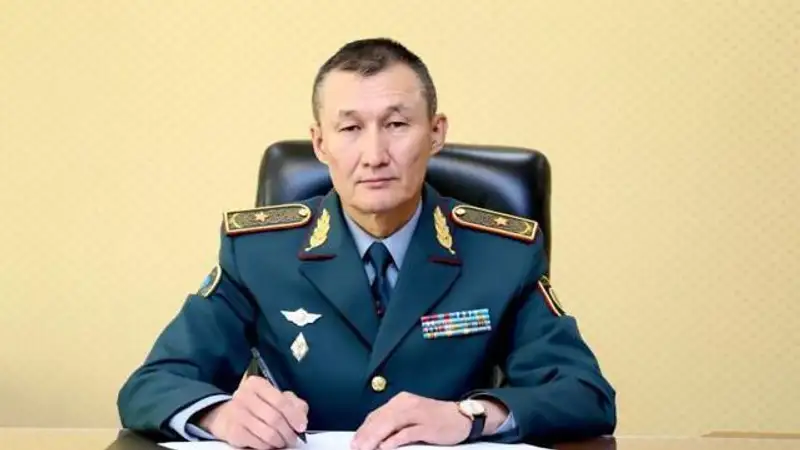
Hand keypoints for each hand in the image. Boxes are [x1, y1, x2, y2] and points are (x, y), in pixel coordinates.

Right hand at [195, 376, 307, 449]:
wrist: (226, 415)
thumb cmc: (257, 406)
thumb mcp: (276, 399)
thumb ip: (293, 404)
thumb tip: (301, 419)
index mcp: (258, 384)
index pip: (281, 401)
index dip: (294, 416)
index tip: (301, 427)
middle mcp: (245, 395)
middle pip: (275, 418)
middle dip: (288, 432)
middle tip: (293, 439)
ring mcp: (237, 413)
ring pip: (267, 433)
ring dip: (279, 441)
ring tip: (282, 442)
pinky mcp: (233, 430)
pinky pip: (257, 443)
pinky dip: (267, 446)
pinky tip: (269, 444)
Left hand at [350, 392, 470, 449]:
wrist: (462, 417)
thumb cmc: (436, 419)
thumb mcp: (412, 415)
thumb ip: (395, 422)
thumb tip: (375, 436)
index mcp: (401, 401)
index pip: (376, 415)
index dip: (363, 429)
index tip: (354, 441)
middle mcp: (407, 404)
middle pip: (381, 419)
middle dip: (365, 435)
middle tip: (355, 447)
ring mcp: (418, 414)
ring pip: (390, 424)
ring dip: (375, 438)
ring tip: (365, 449)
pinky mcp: (427, 426)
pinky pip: (407, 433)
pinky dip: (394, 440)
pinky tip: (385, 448)